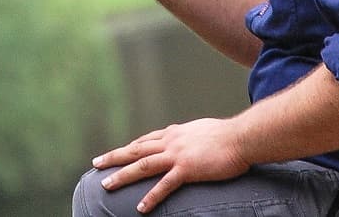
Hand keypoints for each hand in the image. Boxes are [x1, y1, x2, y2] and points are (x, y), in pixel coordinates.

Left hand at [93, 118, 251, 213]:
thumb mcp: (201, 130)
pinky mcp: (187, 169)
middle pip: (136, 150)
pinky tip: (141, 208)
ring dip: (122, 176)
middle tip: (96, 163)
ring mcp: (177, 155)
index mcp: (174, 132)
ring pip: (142, 165)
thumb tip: (188, 137)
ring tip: (106, 186)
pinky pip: (164, 186)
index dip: (129, 148)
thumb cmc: (228, 135)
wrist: (241, 137)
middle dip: (114, 157)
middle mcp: (171, 141)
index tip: (117, 153)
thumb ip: (189, 135)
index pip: (145, 140)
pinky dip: (151, 197)